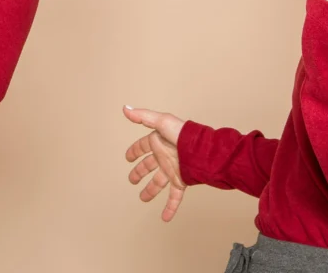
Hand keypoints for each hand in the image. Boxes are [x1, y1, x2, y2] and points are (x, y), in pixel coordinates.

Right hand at [123, 106, 186, 221]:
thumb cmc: (183, 134)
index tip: (127, 157)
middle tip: (131, 180)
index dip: (134, 151)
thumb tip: (126, 109)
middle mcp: (164, 157)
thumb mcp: (161, 122)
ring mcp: (172, 170)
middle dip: (139, 172)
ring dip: (150, 191)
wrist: (202, 151)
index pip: (142, 147)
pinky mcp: (181, 181)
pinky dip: (170, 208)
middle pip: (148, 166)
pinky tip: (165, 218)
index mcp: (159, 142)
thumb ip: (143, 116)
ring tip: (143, 199)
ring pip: (158, 183)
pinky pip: (174, 197)